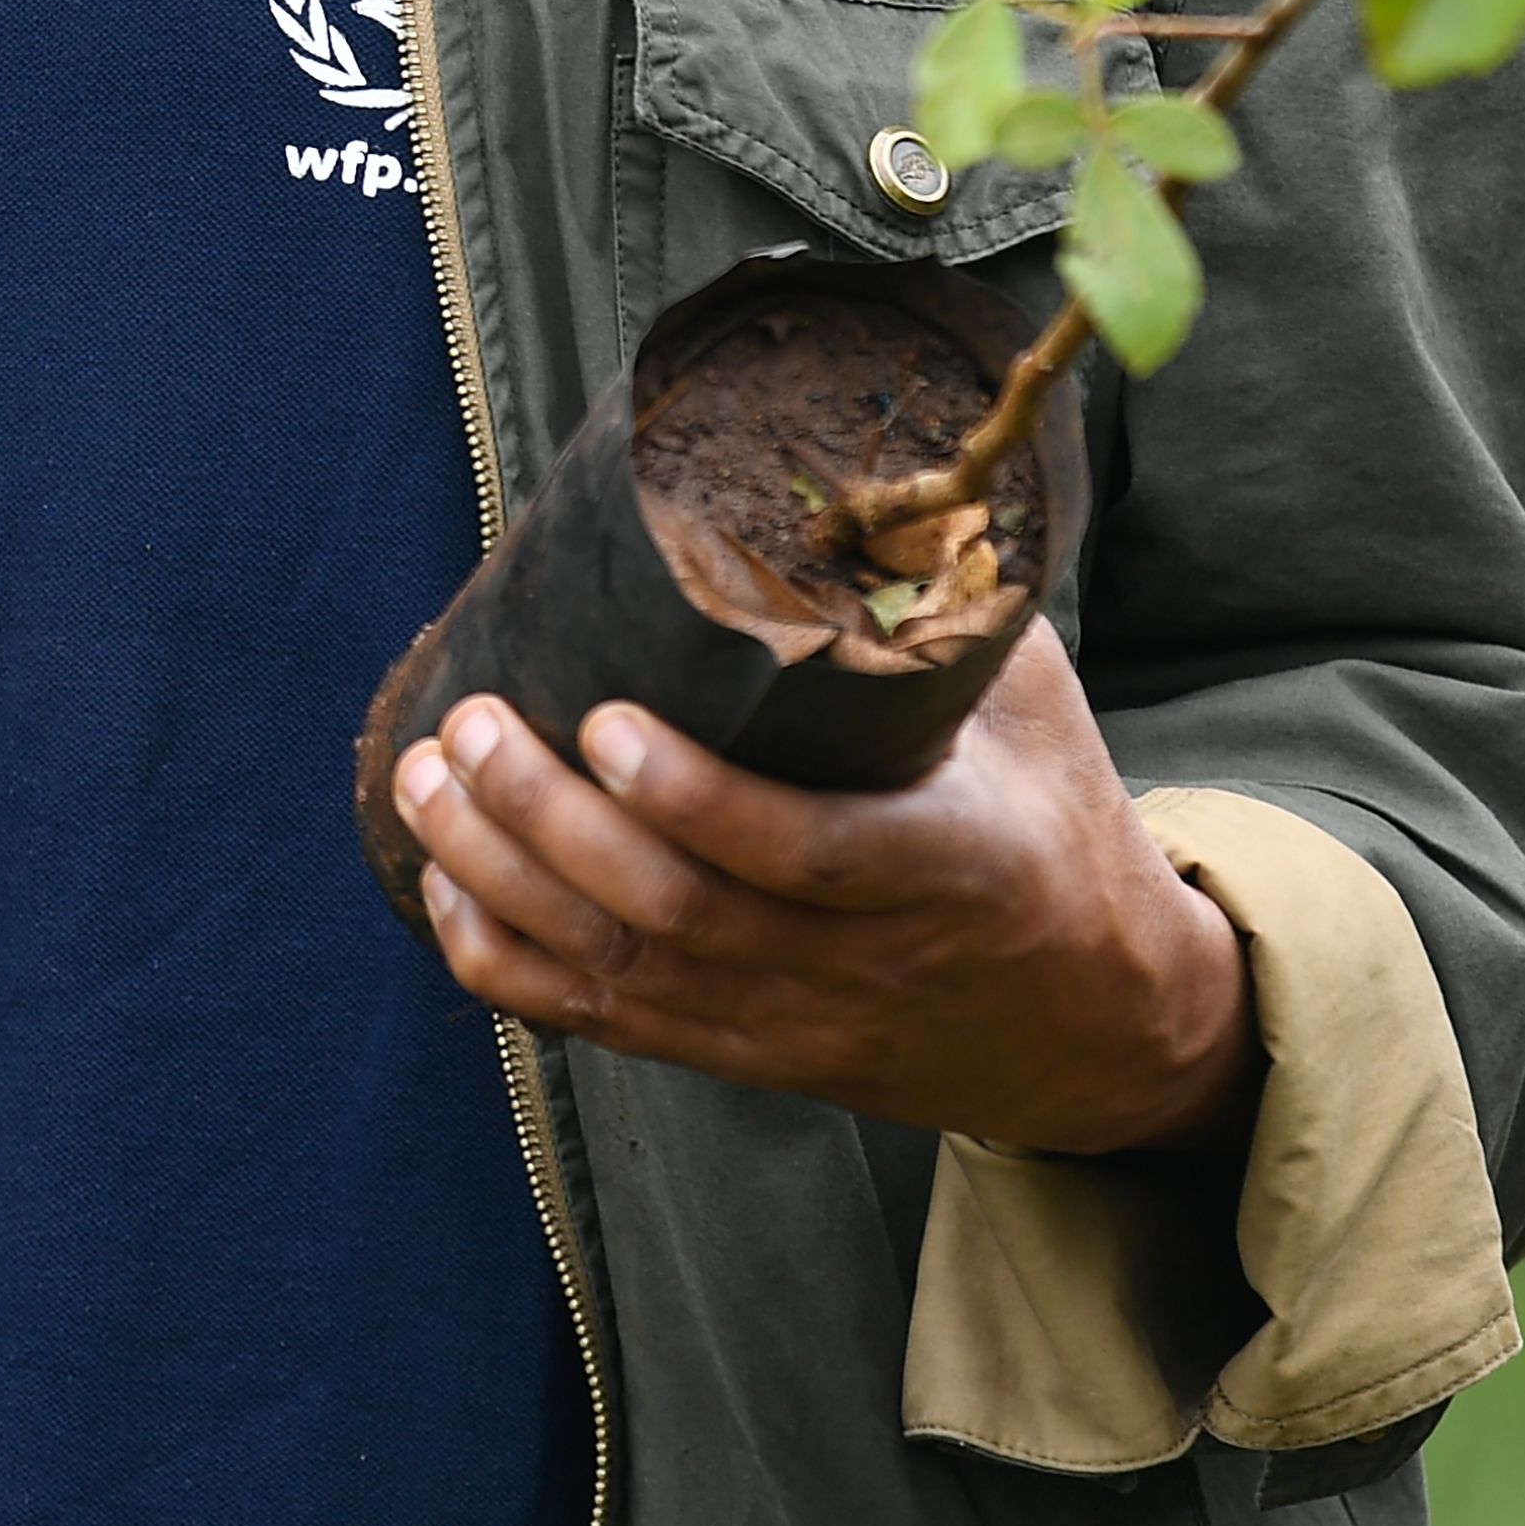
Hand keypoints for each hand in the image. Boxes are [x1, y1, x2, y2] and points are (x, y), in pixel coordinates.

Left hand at [384, 625, 1257, 1155]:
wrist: (1098, 1026)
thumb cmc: (1059, 830)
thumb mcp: (1037, 714)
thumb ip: (952, 605)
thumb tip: (855, 471)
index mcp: (950, 869)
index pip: (806, 857)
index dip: (695, 801)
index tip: (604, 720)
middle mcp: (860, 962)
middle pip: (679, 912)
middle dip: (550, 821)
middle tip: (470, 723)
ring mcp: (792, 1021)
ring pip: (625, 970)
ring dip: (504, 879)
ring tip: (426, 779)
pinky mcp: (747, 1054)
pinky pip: (608, 1027)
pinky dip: (510, 965)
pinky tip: (445, 885)